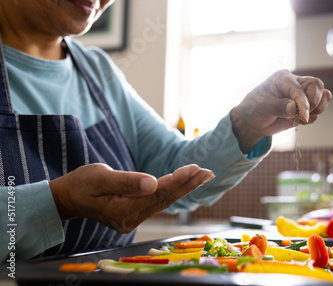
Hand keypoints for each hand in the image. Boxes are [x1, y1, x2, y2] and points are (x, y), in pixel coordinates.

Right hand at [49, 163, 213, 232]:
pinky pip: (158, 202)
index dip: (178, 180)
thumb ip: (126, 181)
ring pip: (164, 201)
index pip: (157, 193)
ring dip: (184, 188)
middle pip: (165, 199)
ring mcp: (133, 220)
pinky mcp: (134, 215)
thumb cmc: (81, 184)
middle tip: (208, 172)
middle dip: (188, 184)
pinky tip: (186, 183)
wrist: (68, 198)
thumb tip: (152, 182)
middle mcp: (131, 220)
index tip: (195, 168)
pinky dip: (173, 191)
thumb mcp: (99, 177)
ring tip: (203, 175)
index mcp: (122, 211)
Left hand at [230, 69, 331, 152]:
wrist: (252, 122)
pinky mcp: (305, 107)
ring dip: (316, 110)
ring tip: (299, 118)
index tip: (303, 116)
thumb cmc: (254, 109)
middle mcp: (295, 83)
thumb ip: (279, 106)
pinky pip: (318, 111)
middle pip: (317, 86)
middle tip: (302, 116)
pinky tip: (296, 121)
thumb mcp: (263, 106)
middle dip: (314, 103)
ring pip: (323, 97)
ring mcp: (301, 95)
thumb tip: (294, 108)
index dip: (304, 102)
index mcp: (283, 78)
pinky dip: (311, 118)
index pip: (301, 86)